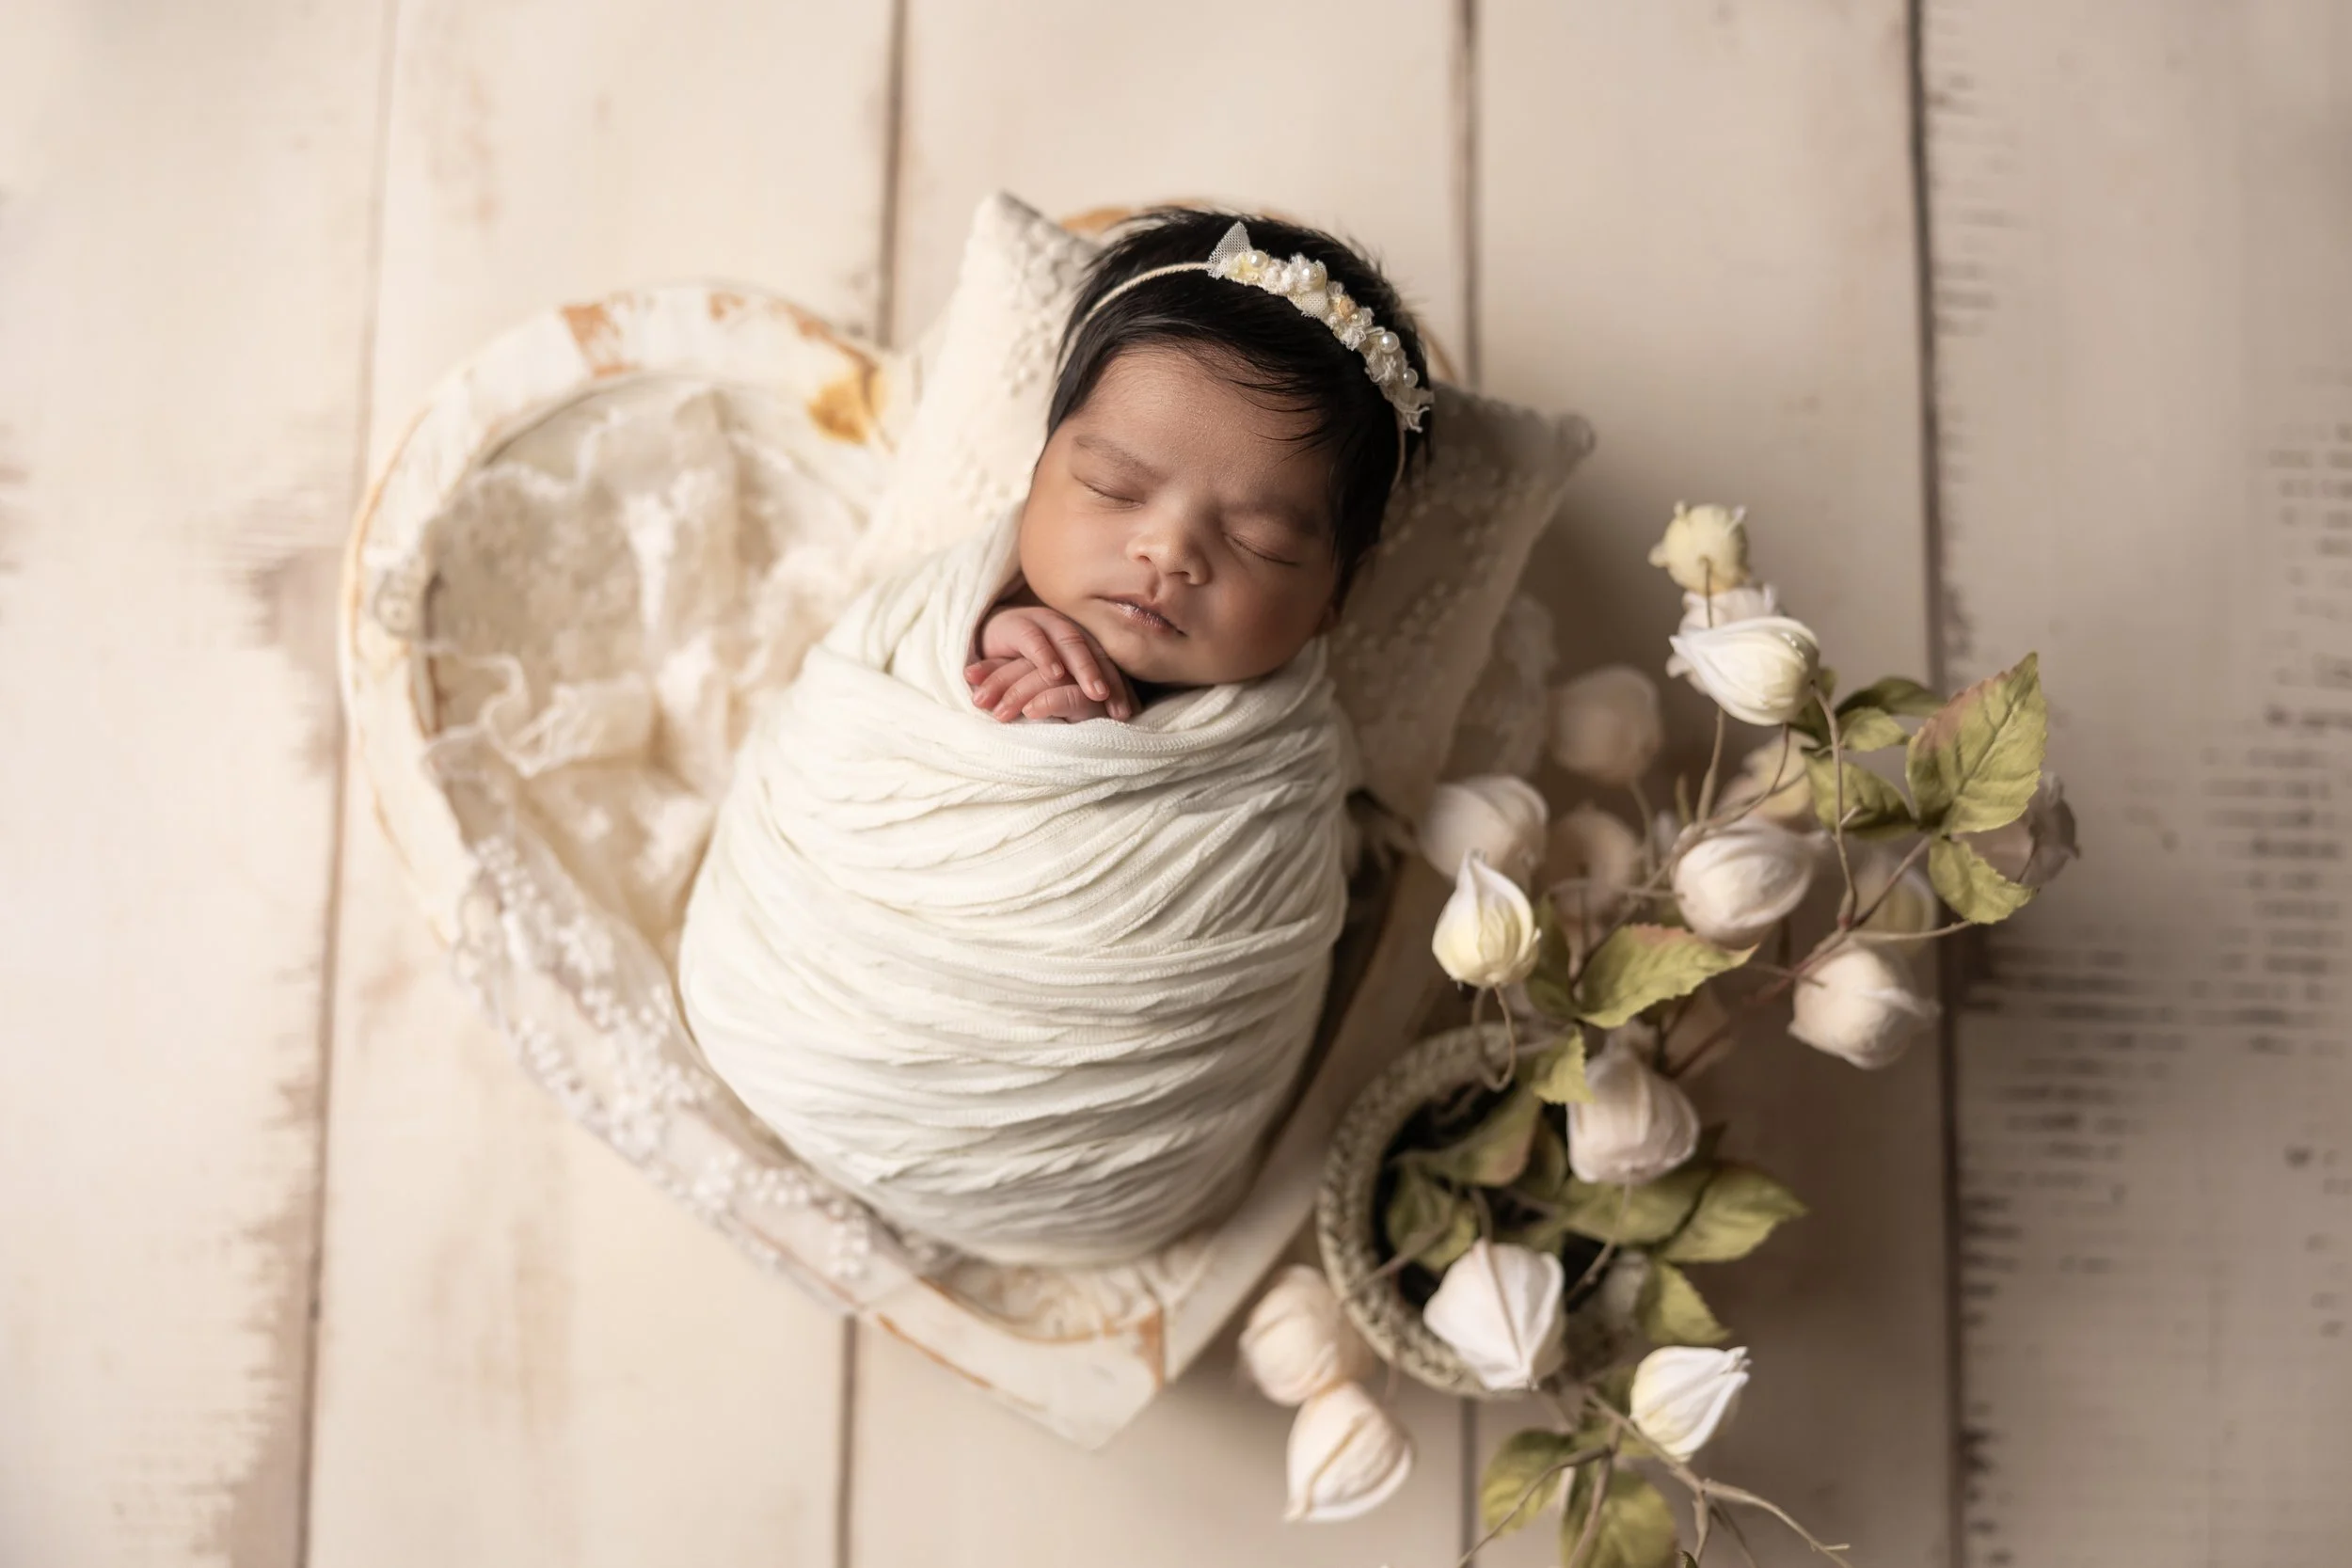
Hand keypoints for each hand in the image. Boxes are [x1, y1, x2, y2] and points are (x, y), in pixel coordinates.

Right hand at [968, 604, 1135, 721]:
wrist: (984, 638)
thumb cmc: (1024, 665)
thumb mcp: (1051, 681)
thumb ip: (1073, 694)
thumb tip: (1112, 722)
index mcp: (1082, 642)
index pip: (1108, 666)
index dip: (1121, 689)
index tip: (1130, 716)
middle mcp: (1068, 630)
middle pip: (1098, 654)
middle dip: (1112, 681)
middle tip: (1121, 710)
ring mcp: (1044, 623)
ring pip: (1072, 643)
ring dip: (1085, 669)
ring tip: (1098, 694)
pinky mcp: (1017, 625)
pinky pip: (1034, 640)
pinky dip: (1046, 657)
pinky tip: (1055, 675)